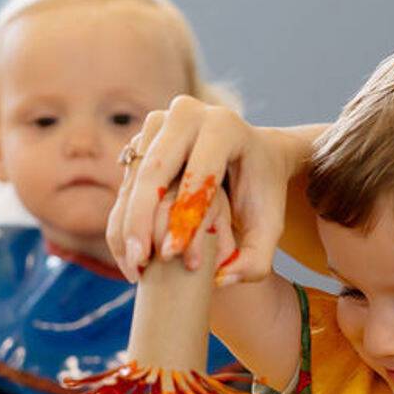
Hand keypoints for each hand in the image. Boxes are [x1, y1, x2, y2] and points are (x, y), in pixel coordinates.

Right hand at [108, 96, 306, 281]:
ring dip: (127, 223)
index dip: (185, 215)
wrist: (252, 156)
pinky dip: (123, 219)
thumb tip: (220, 279)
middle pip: (155, 169)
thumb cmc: (262, 192)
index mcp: (225, 126)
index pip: (199, 173)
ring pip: (133, 177)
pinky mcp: (142, 138)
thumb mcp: (270, 227)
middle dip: (142, 219)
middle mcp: (188, 114)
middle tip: (140, 264)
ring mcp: (160, 122)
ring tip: (134, 268)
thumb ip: (256, 260)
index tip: (173, 257)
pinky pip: (125, 181)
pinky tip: (129, 255)